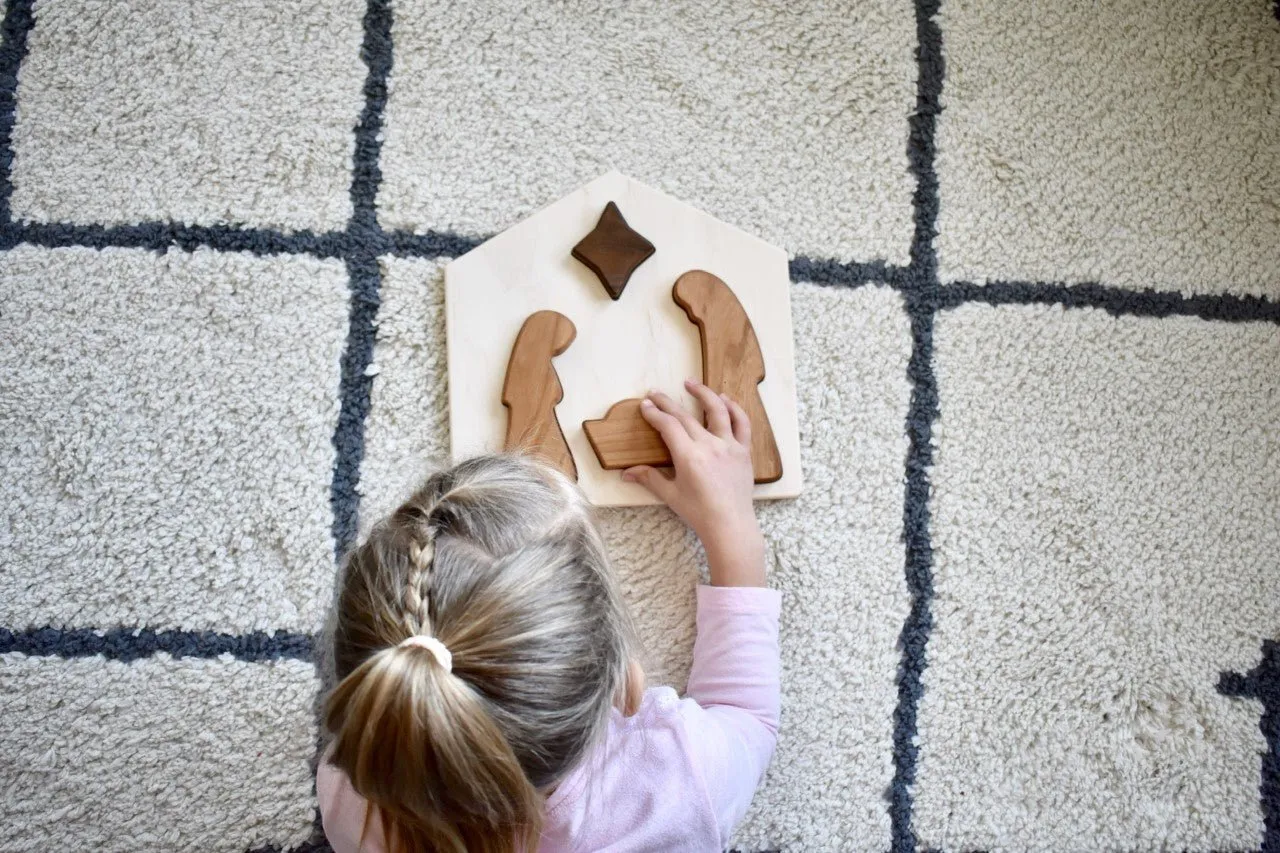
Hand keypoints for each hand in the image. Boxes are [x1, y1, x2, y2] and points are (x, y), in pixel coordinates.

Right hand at [622, 379, 765, 586]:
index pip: (668, 426)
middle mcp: (709, 446)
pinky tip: (724, 399)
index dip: (655, 413)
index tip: (646, 405)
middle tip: (655, 393)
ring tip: (690, 383)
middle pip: (685, 416)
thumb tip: (626, 473)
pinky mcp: (743, 450)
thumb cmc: (699, 512)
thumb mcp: (671, 495)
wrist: (730, 525)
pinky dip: (734, 408)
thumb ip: (649, 478)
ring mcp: (729, 446)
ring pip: (717, 410)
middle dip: (667, 403)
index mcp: (689, 457)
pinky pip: (741, 423)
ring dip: (703, 393)